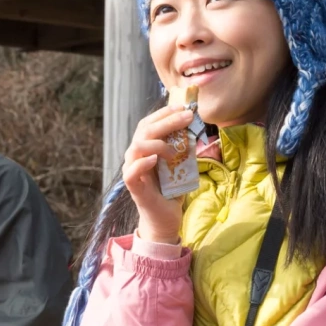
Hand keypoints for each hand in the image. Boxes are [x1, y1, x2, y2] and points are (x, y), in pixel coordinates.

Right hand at [122, 105, 194, 244]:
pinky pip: (132, 172)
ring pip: (137, 147)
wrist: (165, 218)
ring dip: (158, 143)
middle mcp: (135, 157)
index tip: (182, 107)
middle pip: (144, 131)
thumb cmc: (171, 190)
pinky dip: (143, 163)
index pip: (148, 124)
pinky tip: (156, 160)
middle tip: (187, 116)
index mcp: (145, 149)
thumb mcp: (179, 165)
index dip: (163, 113)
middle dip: (167, 121)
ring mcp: (132, 171)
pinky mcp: (133, 187)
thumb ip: (181, 148)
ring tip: (175, 151)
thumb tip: (193, 128)